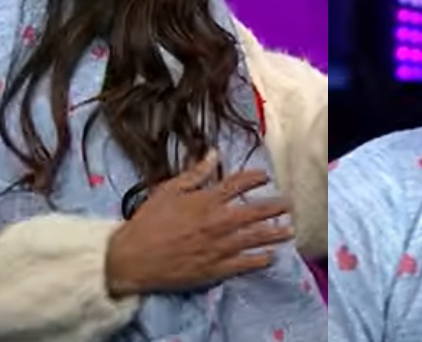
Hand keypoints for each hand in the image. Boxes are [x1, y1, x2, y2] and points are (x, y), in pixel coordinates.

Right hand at [104, 151, 292, 295]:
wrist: (133, 259)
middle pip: (255, 212)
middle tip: (288, 205)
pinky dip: (261, 259)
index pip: (238, 185)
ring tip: (289, 230)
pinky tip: (271, 256)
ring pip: (256, 238)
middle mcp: (218, 222)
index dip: (254, 178)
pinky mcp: (216, 269)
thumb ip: (194, 174)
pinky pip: (245, 264)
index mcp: (206, 201)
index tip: (265, 176)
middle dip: (274, 208)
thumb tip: (213, 153)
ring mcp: (220, 247)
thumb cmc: (148, 222)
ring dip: (275, 233)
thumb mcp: (168, 191)